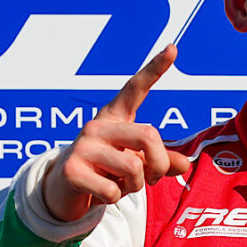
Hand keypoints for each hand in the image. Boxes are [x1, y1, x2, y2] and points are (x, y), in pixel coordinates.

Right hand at [42, 45, 191, 221]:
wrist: (62, 191)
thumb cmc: (104, 171)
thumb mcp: (133, 163)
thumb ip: (159, 162)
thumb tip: (184, 165)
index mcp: (114, 118)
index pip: (135, 88)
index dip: (155, 69)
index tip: (173, 48)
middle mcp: (97, 126)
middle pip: (148, 136)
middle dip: (159, 164)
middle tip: (153, 179)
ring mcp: (82, 146)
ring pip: (133, 168)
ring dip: (134, 187)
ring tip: (119, 185)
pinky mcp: (72, 170)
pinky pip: (113, 190)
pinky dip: (114, 198)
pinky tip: (100, 193)